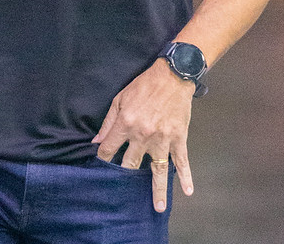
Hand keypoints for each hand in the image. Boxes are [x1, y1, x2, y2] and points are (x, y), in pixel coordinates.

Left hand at [93, 58, 194, 212]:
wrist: (172, 76)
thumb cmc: (144, 85)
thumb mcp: (120, 98)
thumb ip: (108, 122)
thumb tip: (96, 142)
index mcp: (126, 123)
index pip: (110, 149)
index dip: (103, 158)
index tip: (100, 165)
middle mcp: (143, 135)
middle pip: (131, 163)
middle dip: (124, 175)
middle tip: (121, 191)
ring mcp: (162, 139)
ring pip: (158, 170)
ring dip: (158, 190)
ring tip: (157, 207)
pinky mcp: (178, 138)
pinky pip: (182, 161)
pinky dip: (186, 176)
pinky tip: (187, 191)